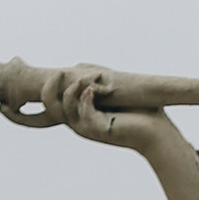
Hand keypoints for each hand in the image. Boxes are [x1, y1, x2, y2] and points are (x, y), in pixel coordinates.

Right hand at [36, 64, 177, 157]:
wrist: (157, 132)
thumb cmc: (139, 112)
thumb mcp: (110, 90)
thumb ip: (93, 81)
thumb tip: (77, 67)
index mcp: (80, 114)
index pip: (50, 106)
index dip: (41, 94)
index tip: (43, 80)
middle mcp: (80, 123)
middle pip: (48, 106)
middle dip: (50, 86)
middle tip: (60, 72)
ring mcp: (87, 128)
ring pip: (62, 108)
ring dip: (72, 89)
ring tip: (89, 79)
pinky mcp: (98, 130)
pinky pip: (82, 111)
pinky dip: (86, 96)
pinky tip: (95, 89)